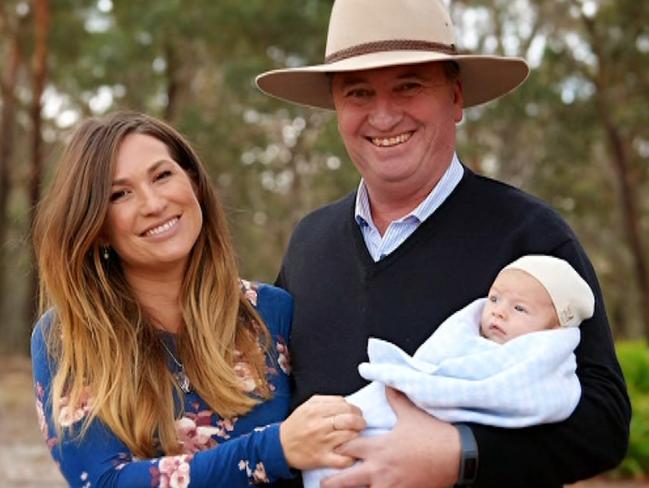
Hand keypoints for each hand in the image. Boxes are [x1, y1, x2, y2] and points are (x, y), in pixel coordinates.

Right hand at [280, 395, 365, 469]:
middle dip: (360, 422)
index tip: (356, 414)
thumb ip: (326, 401)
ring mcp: (322, 442)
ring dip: (356, 437)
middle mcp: (319, 425)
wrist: (280, 446)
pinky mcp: (322, 458)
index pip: (345, 405)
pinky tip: (349, 452)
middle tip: (360, 424)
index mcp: (316, 410)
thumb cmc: (296, 425)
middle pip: (350, 419)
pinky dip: (351, 457)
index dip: (355, 409)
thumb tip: (346, 402)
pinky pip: (343, 459)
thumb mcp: (307, 406)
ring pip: (350, 437)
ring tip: (354, 436)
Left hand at [322, 388, 460, 487]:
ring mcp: (391, 486)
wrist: (458, 455)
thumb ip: (395, 399)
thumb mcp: (411, 414)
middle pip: (345, 480)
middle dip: (331, 482)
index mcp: (379, 448)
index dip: (337, 448)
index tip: (330, 447)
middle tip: (322, 482)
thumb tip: (386, 383)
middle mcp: (380, 470)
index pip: (347, 448)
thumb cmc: (433, 434)